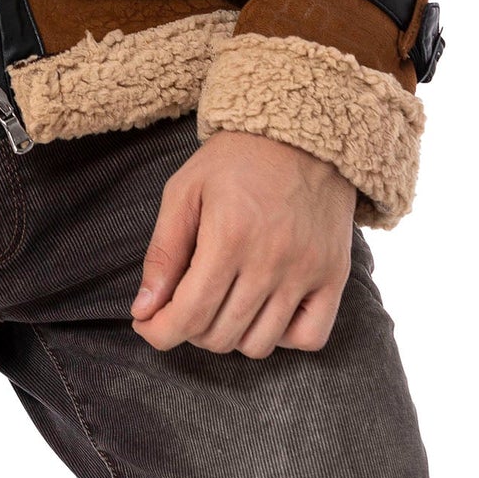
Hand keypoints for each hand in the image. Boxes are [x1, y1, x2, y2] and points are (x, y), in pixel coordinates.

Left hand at [131, 131, 354, 358]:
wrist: (300, 133)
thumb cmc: (234, 160)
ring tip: (220, 304)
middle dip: (189, 329)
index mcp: (229, 235)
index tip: (147, 325)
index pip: (190, 314)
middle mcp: (271, 260)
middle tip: (183, 303)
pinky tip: (264, 310)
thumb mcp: (185, 190)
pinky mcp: (334, 276)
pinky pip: (309, 338)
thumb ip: (162, 253)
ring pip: (259, 344)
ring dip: (230, 336)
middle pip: (221, 334)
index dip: (160, 332)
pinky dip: (281, 337)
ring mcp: (307, 271)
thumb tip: (143, 310)